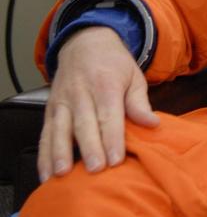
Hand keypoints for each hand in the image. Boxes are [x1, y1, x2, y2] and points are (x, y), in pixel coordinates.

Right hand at [37, 27, 158, 180]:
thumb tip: (152, 124)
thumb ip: (140, 102)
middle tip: (95, 170)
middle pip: (84, 124)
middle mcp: (81, 93)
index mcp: (106, 85)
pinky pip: (44, 134)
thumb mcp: (133, 76)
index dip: (112, 138)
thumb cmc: (114, 64)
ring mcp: (62, 102)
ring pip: (59, 129)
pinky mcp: (49, 110)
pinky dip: (43, 155)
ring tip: (62, 175)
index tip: (115, 160)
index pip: (109, 115)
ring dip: (60, 153)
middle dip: (89, 148)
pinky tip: (45, 174)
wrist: (85, 41)